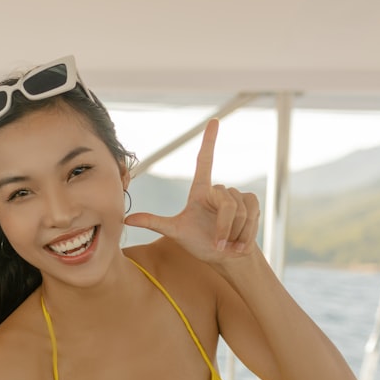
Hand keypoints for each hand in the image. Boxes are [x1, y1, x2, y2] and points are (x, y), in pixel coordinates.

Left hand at [124, 119, 259, 261]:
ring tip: (229, 244)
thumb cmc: (201, 244)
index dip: (209, 141)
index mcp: (200, 192)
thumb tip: (126, 218)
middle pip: (226, 202)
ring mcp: (237, 196)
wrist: (226, 258)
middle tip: (219, 244)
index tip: (214, 121)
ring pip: (239, 210)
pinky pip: (251, 213)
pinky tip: (240, 243)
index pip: (204, 161)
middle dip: (224, 227)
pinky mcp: (252, 204)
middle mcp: (219, 190)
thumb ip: (153, 223)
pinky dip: (246, 233)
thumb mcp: (175, 232)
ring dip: (234, 232)